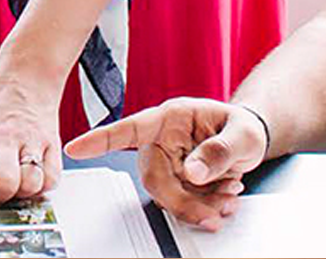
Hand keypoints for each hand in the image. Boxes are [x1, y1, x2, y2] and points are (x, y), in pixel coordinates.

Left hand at [0, 72, 62, 224]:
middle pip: (4, 182)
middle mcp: (4, 139)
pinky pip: (52, 177)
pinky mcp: (52, 143)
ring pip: (31, 182)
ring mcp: (30, 141)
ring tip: (14, 182)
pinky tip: (32, 177)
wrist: (27, 74)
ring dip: (22, 192)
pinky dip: (43, 185)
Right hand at [65, 98, 265, 230]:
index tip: (77, 148)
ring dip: (197, 206)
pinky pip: (178, 203)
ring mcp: (167, 162)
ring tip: (228, 197)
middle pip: (153, 177)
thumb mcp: (242, 133)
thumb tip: (192, 172)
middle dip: (183, 200)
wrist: (248, 141)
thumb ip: (220, 150)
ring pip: (165, 196)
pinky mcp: (175, 181)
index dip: (101, 139)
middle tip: (215, 209)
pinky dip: (202, 209)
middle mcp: (163, 139)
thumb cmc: (241, 127)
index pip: (132, 127)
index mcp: (173, 117)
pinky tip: (222, 200)